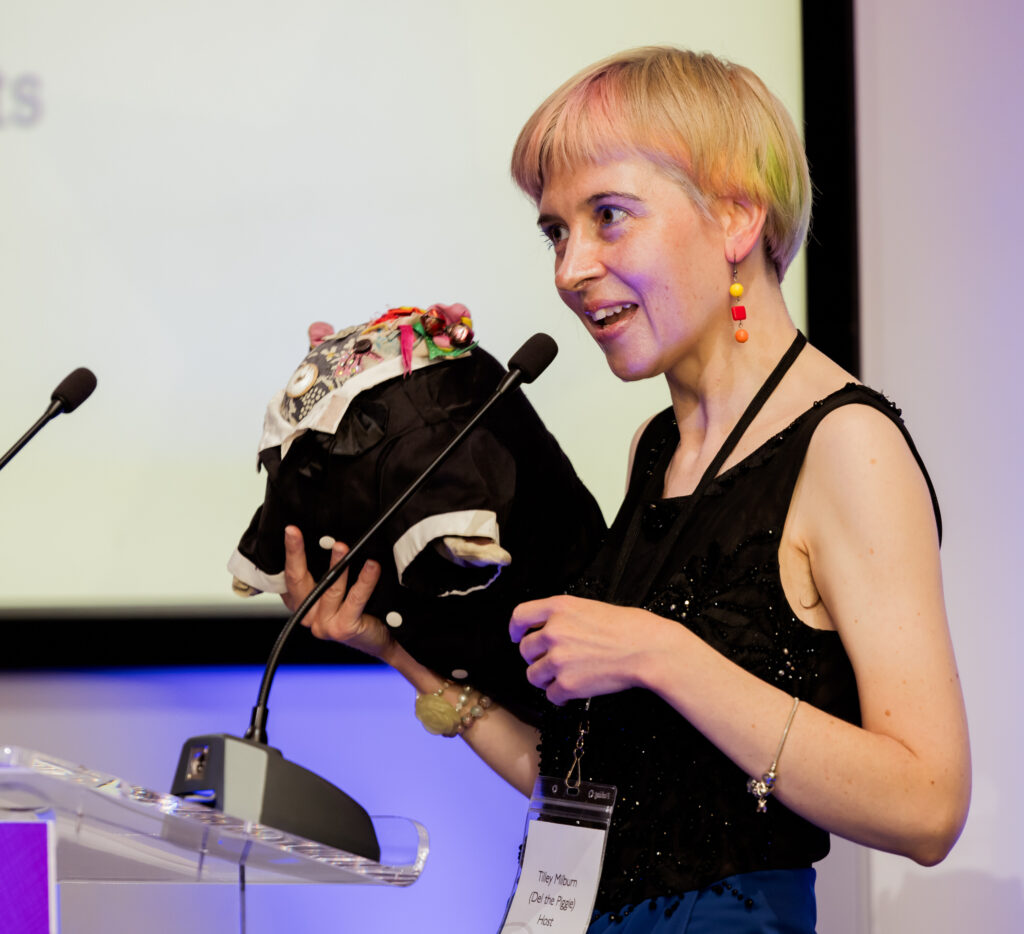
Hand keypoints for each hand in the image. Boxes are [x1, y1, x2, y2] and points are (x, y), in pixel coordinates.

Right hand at [282, 525, 392, 659]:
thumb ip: (329, 571)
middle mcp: (308, 614)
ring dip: (336, 564)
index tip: (290, 530)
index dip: (289, 551)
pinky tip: (372, 566)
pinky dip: (364, 581)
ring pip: (329, 587)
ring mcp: (323, 624)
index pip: (289, 574)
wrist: (381, 639)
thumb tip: (332, 537)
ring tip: (342, 546)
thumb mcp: (338, 589)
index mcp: (302, 602)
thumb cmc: (361, 610)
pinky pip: (354, 599)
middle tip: (293, 531)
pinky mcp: (343, 628)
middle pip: (297, 580)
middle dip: (295, 552)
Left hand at [510, 595, 668, 704]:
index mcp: (558, 607)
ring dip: (545, 679)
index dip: (515, 629)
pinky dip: (560, 697)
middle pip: (525, 649)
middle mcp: (553, 631)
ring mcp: (558, 659)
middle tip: (551, 662)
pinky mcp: (567, 684)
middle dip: (535, 658)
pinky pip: (550, 695)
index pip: (520, 615)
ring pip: (533, 675)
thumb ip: (564, 617)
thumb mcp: (590, 607)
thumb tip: (549, 631)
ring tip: (562, 678)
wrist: (647, 649)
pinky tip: (573, 693)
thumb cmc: (629, 627)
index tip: (517, 637)